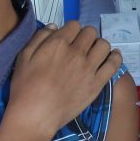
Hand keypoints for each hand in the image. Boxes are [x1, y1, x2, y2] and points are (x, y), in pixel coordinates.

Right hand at [4, 21, 121, 140]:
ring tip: (94, 53)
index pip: (74, 25)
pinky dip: (115, 58)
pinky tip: (113, 57)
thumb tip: (54, 26)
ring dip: (99, 45)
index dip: (71, 30)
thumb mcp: (24, 56)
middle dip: (85, 36)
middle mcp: (77, 52)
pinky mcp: (97, 83)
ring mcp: (89, 68)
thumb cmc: (24, 86)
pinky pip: (113, 65)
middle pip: (90, 33)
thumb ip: (39, 38)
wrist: (35, 115)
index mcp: (58, 43)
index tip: (69, 39)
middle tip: (81, 47)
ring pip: (104, 45)